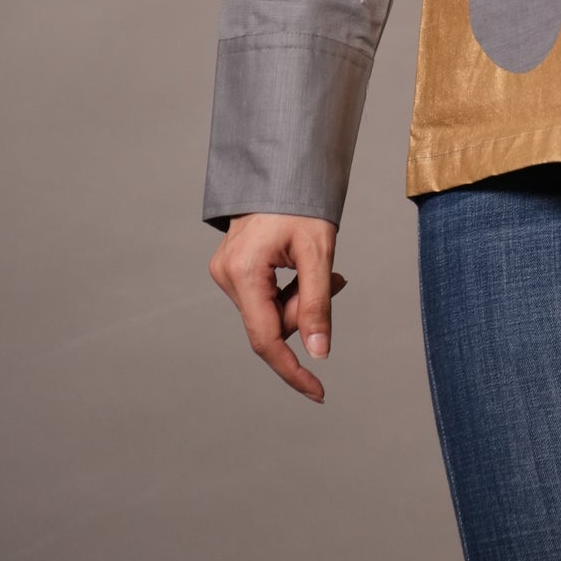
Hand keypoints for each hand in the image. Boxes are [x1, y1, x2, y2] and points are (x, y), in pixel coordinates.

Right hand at [208, 213, 346, 402]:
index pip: (266, 340)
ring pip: (268, 312)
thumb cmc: (301, 202)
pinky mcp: (231, 268)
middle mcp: (226, 275)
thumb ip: (317, 304)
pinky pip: (262, 297)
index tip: (317, 392)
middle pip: (271, 324)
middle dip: (305, 312)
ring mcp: (225, 271)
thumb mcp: (318, 251)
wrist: (282, 169)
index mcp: (244, 272)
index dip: (292, 370)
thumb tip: (319, 352)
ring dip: (298, 300)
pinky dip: (287, 291)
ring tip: (322, 268)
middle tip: (336, 279)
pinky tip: (301, 266)